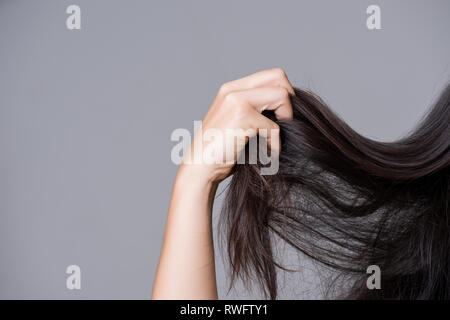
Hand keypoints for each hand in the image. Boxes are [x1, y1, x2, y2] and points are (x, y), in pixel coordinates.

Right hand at [178, 68, 294, 183]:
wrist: (200, 169)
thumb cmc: (221, 152)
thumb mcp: (237, 123)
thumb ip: (255, 109)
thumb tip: (289, 108)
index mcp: (231, 89)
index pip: (271, 75)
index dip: (284, 93)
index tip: (282, 117)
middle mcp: (232, 90)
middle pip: (279, 76)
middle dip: (289, 100)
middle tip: (285, 124)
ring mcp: (236, 100)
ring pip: (282, 95)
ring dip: (286, 119)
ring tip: (275, 139)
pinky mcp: (241, 116)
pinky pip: (274, 126)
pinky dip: (275, 144)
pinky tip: (268, 154)